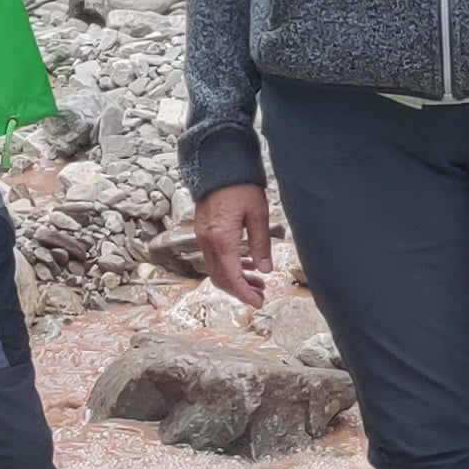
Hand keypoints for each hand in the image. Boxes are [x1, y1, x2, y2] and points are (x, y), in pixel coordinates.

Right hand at [195, 182, 275, 306]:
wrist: (218, 166)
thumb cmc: (240, 186)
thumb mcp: (258, 214)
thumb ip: (261, 244)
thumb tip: (266, 270)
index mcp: (221, 239)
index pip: (231, 277)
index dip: (244, 293)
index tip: (257, 302)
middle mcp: (207, 242)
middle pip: (220, 278)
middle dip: (240, 290)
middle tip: (260, 296)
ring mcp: (202, 237)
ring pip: (216, 269)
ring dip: (235, 279)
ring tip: (257, 282)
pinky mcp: (204, 232)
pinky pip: (213, 257)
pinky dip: (228, 266)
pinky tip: (246, 265)